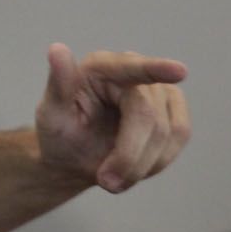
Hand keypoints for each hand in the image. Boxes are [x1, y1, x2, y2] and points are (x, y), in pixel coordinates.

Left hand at [34, 44, 189, 192]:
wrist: (76, 157)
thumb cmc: (60, 133)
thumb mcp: (51, 114)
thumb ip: (57, 84)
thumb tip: (57, 49)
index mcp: (101, 67)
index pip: (131, 67)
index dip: (156, 69)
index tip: (180, 71)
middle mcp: (133, 72)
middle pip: (148, 117)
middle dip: (129, 157)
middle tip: (105, 182)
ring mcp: (158, 89)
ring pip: (168, 131)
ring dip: (141, 165)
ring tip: (113, 177)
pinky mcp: (174, 109)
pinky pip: (179, 137)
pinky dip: (157, 161)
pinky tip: (133, 166)